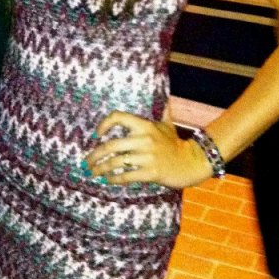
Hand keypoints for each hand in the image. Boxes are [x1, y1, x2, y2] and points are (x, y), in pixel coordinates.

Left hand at [82, 111, 212, 188]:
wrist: (192, 163)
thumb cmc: (176, 144)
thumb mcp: (167, 125)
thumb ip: (163, 112)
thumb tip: (165, 98)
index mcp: (145, 125)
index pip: (118, 117)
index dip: (104, 124)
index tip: (96, 134)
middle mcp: (144, 139)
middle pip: (110, 145)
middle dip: (94, 155)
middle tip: (86, 162)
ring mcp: (147, 156)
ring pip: (116, 162)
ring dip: (100, 169)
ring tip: (92, 173)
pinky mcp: (151, 172)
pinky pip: (127, 176)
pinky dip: (114, 179)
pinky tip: (108, 180)